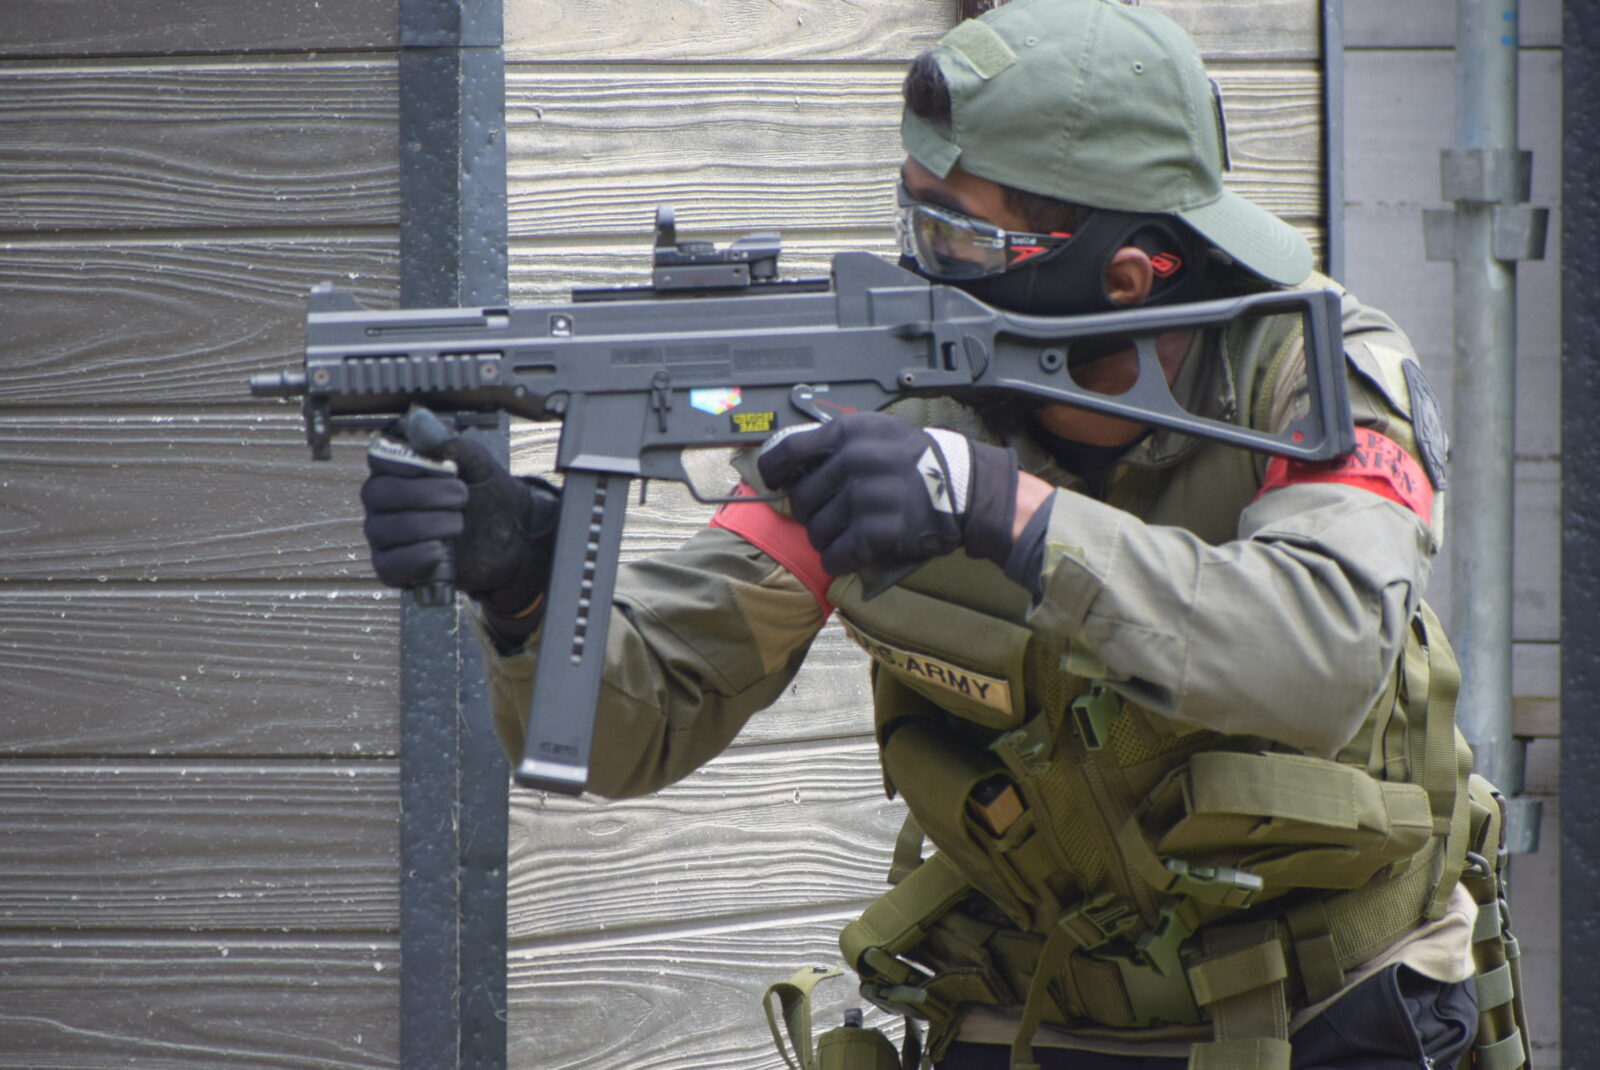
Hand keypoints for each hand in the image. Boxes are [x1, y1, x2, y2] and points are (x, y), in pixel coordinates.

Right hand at [361, 410, 559, 620]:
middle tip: (462, 498)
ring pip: (383, 529)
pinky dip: (415, 558)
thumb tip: (419, 419)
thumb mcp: (477, 463)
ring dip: (428, 526)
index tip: (442, 469)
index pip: (378, 458)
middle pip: (378, 493)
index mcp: (400, 470)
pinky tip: (440, 552)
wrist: (514, 537)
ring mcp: (386, 535)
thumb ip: (448, 443)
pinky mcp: (395, 567)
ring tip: (459, 525)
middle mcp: (385, 502)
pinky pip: (387, 565)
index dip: (406, 463)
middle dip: (425, 495)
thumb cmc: (489, 497)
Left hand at [756, 412, 1016, 576]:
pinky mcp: (878, 530)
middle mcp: (853, 461)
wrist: (962, 486)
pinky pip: (836, 555)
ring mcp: (865, 496)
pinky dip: (838, 560)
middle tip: (828, 515)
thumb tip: (789, 465)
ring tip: (846, 534)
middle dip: (809, 513)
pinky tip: (850, 554)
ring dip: (825, 539)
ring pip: (816, 531)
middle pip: (801, 499)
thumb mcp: (875, 432)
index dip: (773, 472)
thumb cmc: (915, 460)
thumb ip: (835, 442)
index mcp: (848, 433)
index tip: (774, 484)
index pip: (788, 452)